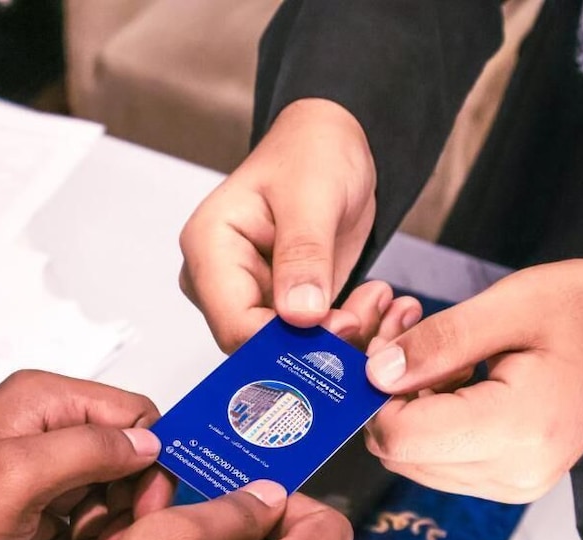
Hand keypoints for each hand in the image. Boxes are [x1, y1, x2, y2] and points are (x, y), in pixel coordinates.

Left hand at [0, 370, 172, 539]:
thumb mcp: (17, 478)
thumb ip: (90, 450)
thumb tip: (147, 442)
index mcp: (40, 403)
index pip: (133, 417)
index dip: (150, 464)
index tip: (145, 510)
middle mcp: (38, 430)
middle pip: (121, 465)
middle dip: (119, 515)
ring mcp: (29, 472)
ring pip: (100, 504)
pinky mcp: (21, 509)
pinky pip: (71, 530)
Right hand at [179, 98, 388, 351]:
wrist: (331, 145)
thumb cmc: (312, 154)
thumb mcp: (312, 195)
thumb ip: (303, 255)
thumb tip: (299, 316)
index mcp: (208, 248)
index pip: (234, 324)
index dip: (285, 342)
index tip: (339, 329)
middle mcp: (218, 280)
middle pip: (257, 345)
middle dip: (315, 343)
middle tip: (366, 315)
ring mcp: (245, 295)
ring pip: (285, 351)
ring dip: (335, 339)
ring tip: (373, 300)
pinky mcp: (275, 306)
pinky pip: (304, 341)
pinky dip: (341, 332)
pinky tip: (367, 302)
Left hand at [364, 259, 582, 502]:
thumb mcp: (509, 306)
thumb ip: (437, 343)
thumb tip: (374, 373)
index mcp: (517, 430)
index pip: (401, 437)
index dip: (373, 393)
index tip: (380, 346)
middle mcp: (511, 473)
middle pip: (400, 451)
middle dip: (383, 393)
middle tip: (397, 332)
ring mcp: (510, 483)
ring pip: (412, 457)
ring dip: (403, 402)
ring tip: (423, 346)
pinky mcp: (506, 478)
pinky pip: (438, 457)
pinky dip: (427, 415)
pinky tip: (444, 372)